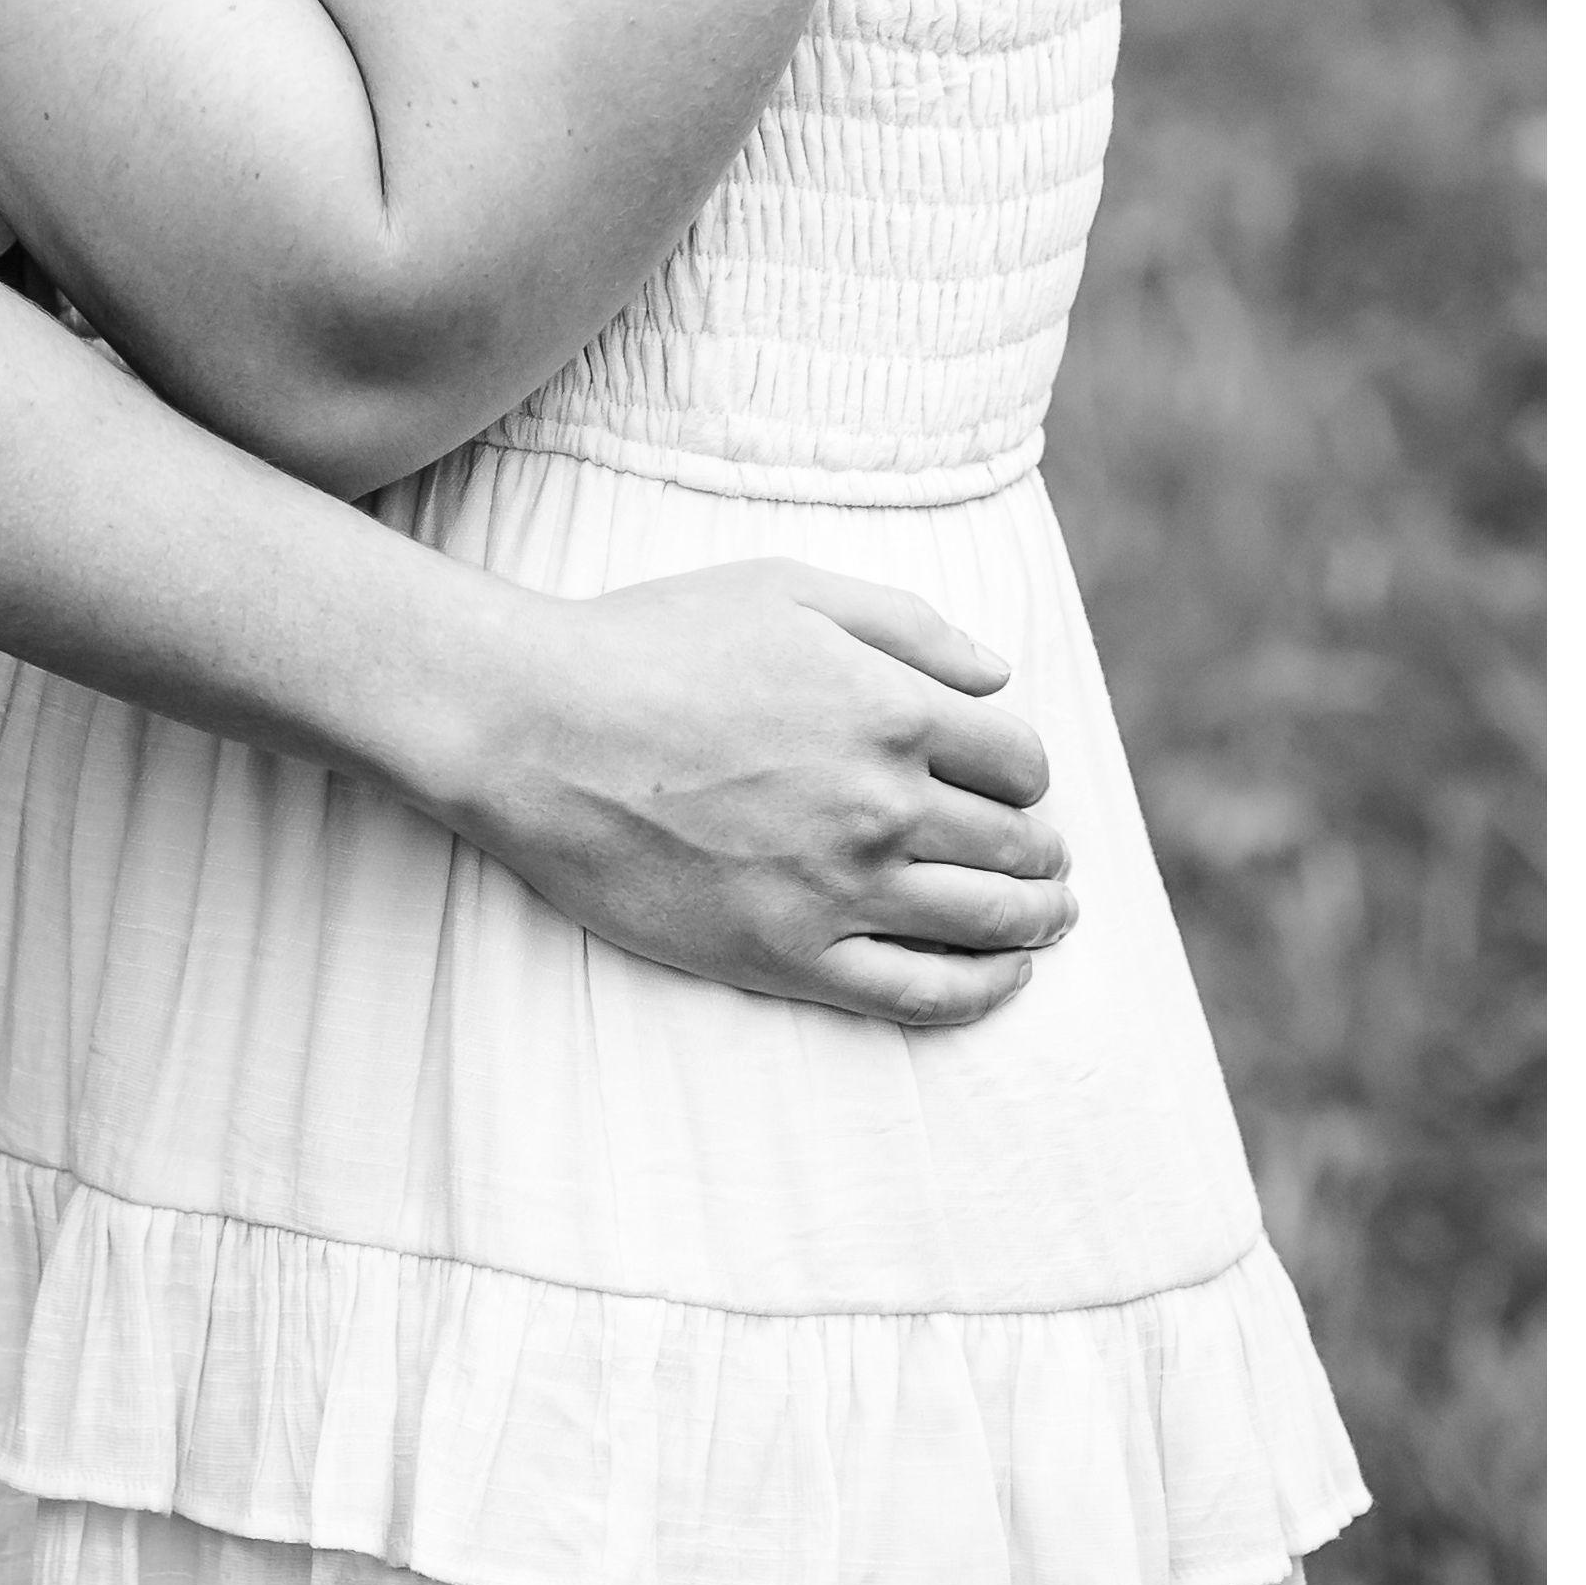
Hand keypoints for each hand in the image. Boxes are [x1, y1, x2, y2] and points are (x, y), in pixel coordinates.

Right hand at [459, 560, 1074, 1024]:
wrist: (540, 729)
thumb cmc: (656, 642)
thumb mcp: (786, 590)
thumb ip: (907, 624)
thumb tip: (998, 677)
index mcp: (893, 710)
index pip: (1019, 760)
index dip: (1026, 771)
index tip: (1011, 780)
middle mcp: (885, 805)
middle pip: (1016, 846)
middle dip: (1041, 849)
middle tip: (1044, 856)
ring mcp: (840, 888)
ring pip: (987, 922)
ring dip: (1034, 920)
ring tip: (1045, 917)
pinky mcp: (791, 954)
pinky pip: (920, 994)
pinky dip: (982, 992)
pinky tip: (1003, 979)